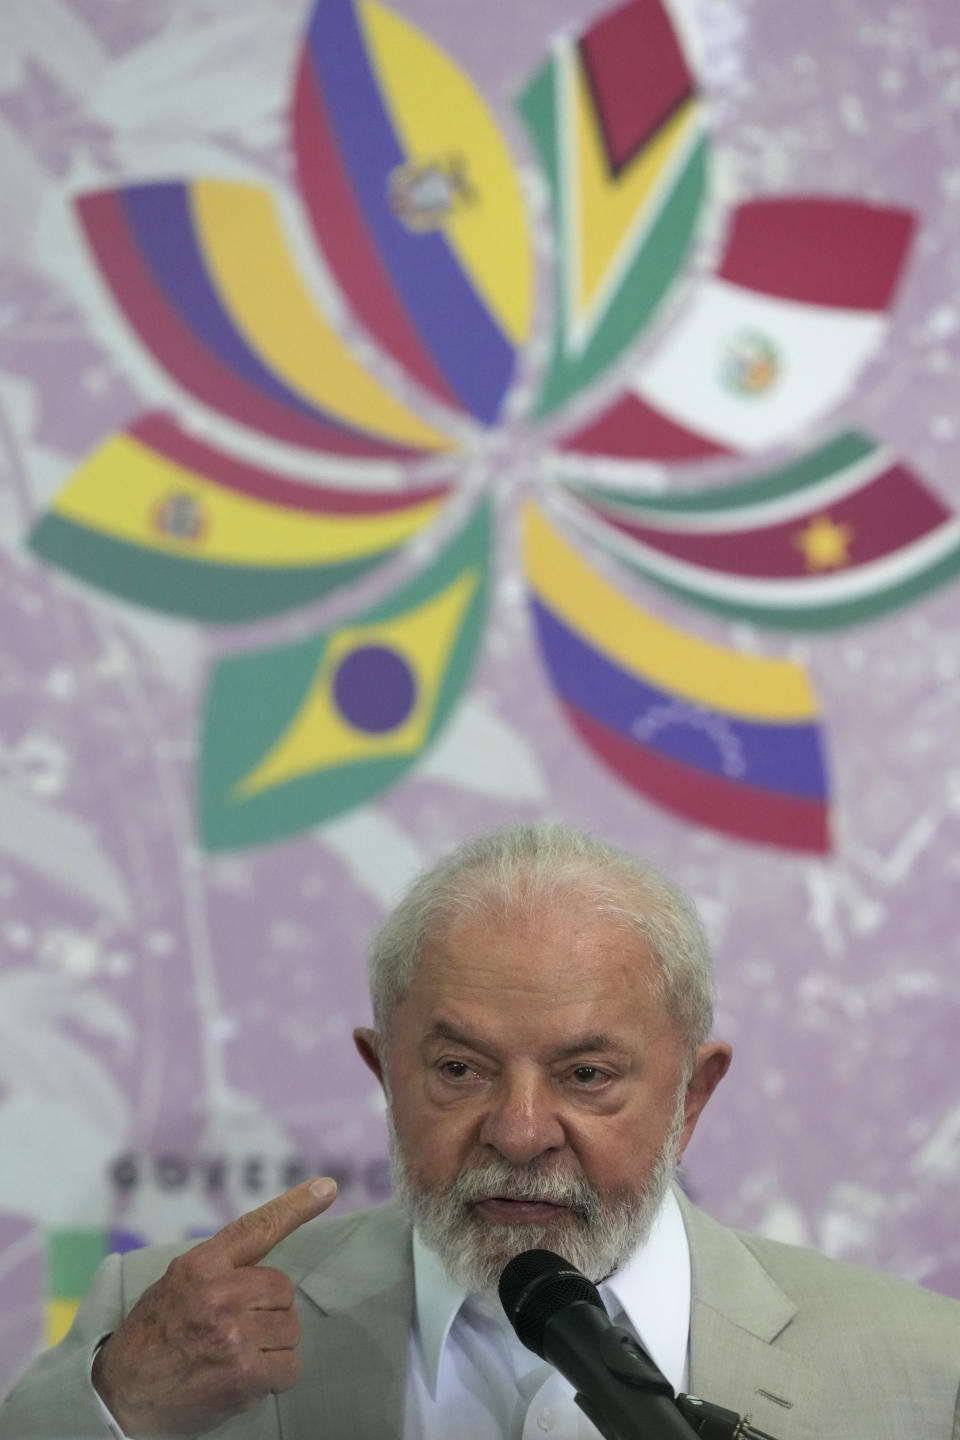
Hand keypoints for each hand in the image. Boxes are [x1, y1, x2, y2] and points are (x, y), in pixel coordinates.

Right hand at [92, 1176, 337, 1437]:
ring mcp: (233, 1333)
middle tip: (236, 1332)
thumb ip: (218, 1271)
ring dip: (271, 1347)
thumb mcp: (176, 1285)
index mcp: (200, 1265)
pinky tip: (243, 1381)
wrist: (120, 1397)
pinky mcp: (244, 1372)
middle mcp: (218, 1293)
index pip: (256, 1228)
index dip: (296, 1206)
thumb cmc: (151, 1339)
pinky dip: (274, 1379)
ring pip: (290, 1330)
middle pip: (283, 1289)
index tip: (326, 1188)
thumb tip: (262, 1267)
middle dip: (268, 1312)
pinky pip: (290, 1368)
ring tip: (232, 1357)